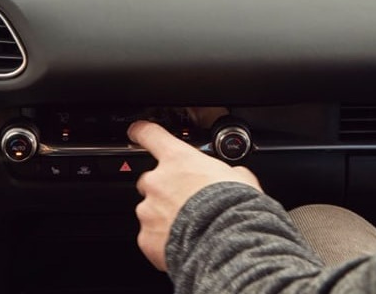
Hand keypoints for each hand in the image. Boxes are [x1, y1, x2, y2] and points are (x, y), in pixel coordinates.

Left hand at [129, 121, 260, 270]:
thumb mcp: (239, 178)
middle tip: (187, 202)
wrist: (226, 243)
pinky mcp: (146, 238)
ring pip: (150, 210)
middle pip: (150, 180)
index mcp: (178, 160)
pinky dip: (163, 241)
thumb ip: (226, 172)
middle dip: (165, 190)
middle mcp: (157, 182)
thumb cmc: (234, 208)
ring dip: (165, 217)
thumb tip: (233, 175)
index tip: (136, 131)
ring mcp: (148, 210)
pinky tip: (183, 244)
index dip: (142, 132)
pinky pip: (151, 237)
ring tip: (190, 228)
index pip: (151, 135)